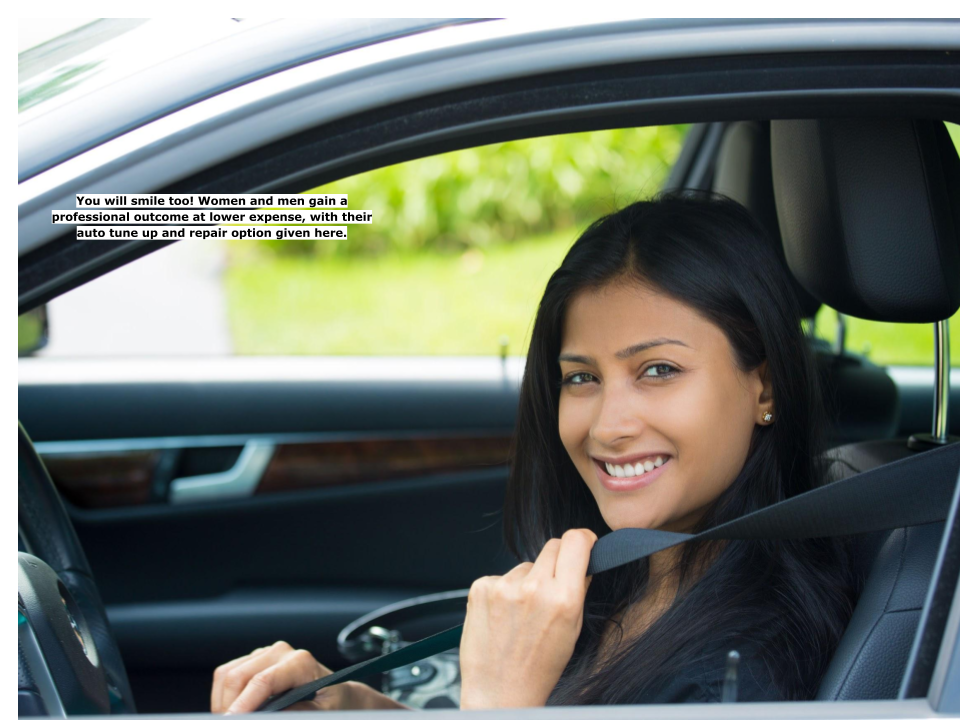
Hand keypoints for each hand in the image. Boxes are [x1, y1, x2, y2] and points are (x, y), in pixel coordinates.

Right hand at [211, 641, 365, 713]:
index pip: (261, 682)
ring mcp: (265, 653)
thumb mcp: (323, 712)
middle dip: (228, 706)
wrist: (337, 692)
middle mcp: (280, 652)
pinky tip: (235, 710)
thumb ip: (298, 713)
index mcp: (300, 662)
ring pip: (227, 675)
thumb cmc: (332, 703)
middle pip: (237, 677)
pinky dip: (223, 696)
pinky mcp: (254, 660)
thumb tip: (268, 715)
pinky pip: (226, 675)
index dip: (242, 705)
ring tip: (232, 718)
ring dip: (222, 701)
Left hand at [459, 528, 596, 709]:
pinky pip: (501, 576)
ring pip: (525, 565)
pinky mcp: (481, 588)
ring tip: (522, 614)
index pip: (576, 541)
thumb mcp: (572, 630)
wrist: (500, 692)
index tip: (583, 544)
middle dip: (557, 561)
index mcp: (563, 599)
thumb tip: (582, 559)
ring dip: (527, 581)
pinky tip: (503, 616)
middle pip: (552, 546)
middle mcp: (533, 588)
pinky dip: (504, 591)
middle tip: (552, 586)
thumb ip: (577, 590)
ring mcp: (504, 587)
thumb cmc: (539, 667)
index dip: (583, 539)